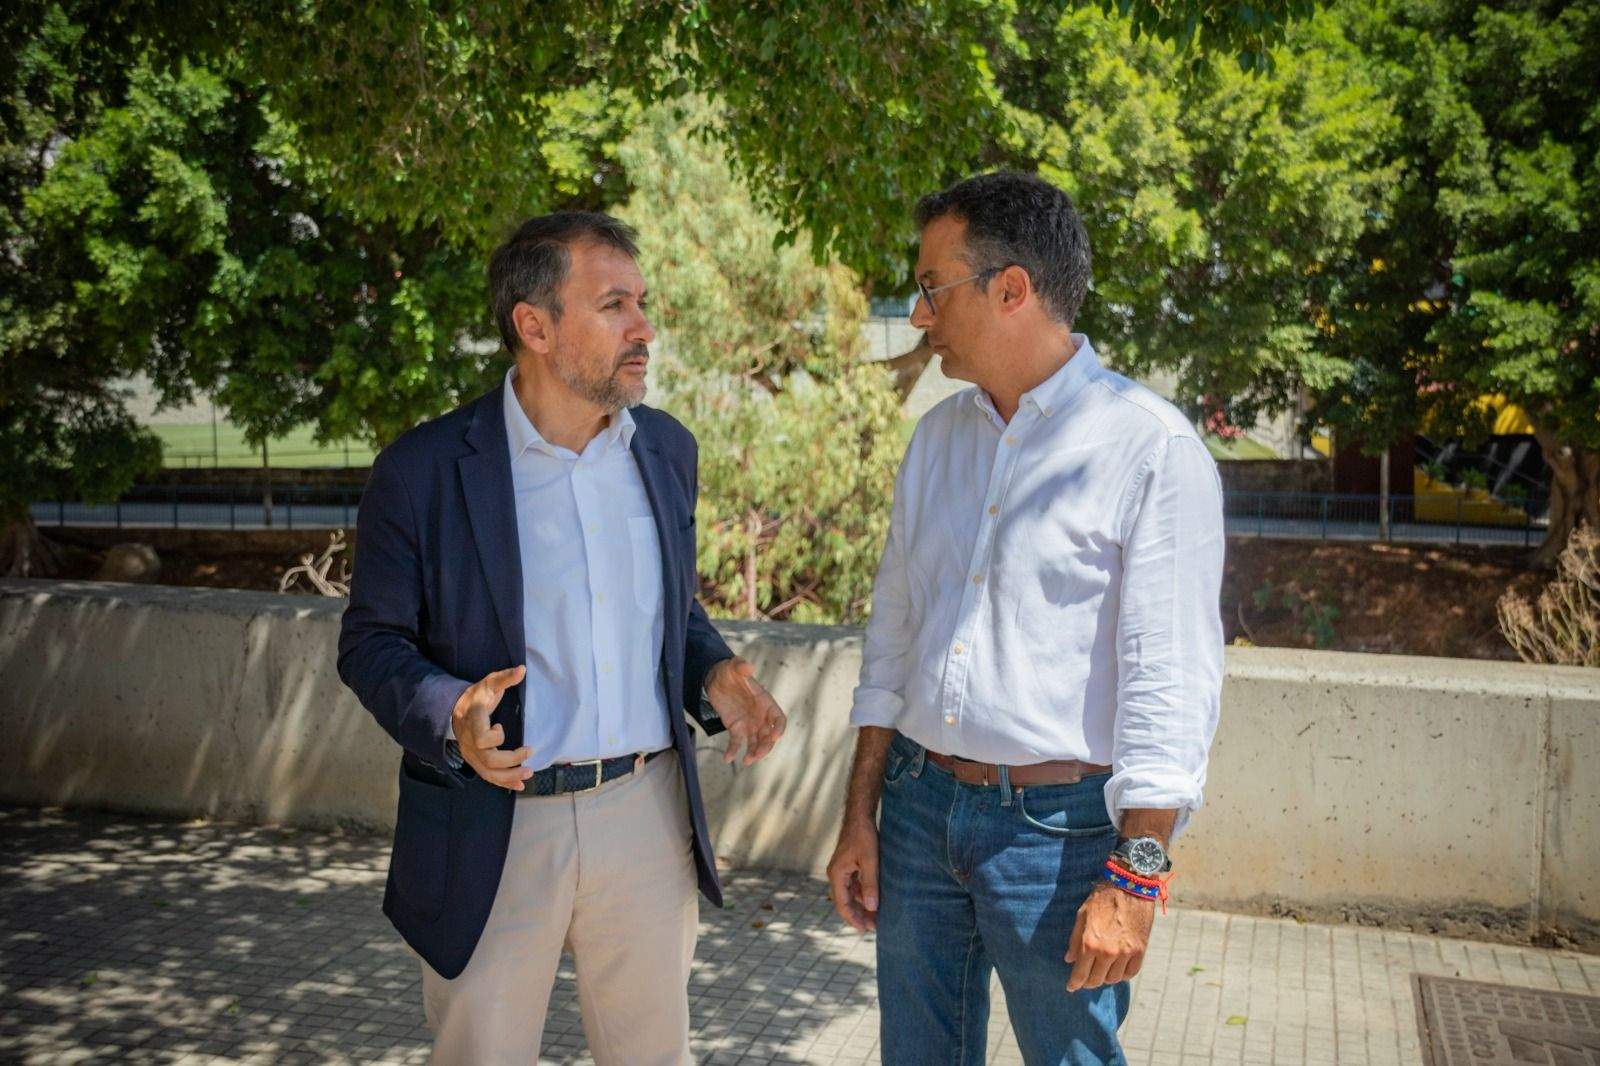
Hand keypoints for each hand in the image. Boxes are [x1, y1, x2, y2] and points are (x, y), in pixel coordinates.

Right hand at [451, 665, 532, 790]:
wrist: (455, 710)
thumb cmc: (476, 696)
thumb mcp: (489, 683)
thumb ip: (505, 677)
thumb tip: (523, 669)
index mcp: (473, 722)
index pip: (480, 739)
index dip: (494, 737)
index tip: (501, 727)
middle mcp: (470, 742)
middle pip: (488, 760)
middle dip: (511, 760)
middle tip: (530, 751)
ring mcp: (471, 754)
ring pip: (489, 773)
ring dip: (509, 777)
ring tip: (528, 774)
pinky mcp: (475, 761)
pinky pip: (488, 777)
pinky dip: (504, 783)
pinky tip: (518, 785)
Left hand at [705, 657, 786, 765]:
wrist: (715, 679)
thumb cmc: (729, 671)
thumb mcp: (734, 666)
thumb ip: (741, 666)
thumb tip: (747, 667)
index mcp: (765, 702)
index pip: (778, 718)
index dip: (779, 728)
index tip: (775, 736)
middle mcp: (760, 716)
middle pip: (769, 735)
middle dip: (766, 746)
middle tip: (757, 755)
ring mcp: (749, 724)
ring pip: (756, 742)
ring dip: (754, 753)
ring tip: (746, 761)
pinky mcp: (736, 729)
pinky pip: (737, 743)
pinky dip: (733, 751)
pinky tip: (727, 759)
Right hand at [825, 818, 878, 932]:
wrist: (860, 816)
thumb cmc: (864, 836)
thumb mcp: (870, 861)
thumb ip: (870, 884)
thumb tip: (873, 907)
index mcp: (837, 875)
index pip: (842, 904)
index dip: (853, 919)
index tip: (865, 930)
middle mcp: (836, 875)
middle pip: (844, 902)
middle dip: (858, 915)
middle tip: (874, 927)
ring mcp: (842, 871)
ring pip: (850, 895)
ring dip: (862, 906)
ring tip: (877, 916)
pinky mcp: (849, 866)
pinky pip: (854, 886)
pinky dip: (863, 895)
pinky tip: (875, 900)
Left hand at [1065, 882, 1154, 991]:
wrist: (1130, 886)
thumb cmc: (1102, 899)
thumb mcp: (1082, 916)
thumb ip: (1074, 940)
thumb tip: (1069, 959)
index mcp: (1090, 944)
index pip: (1080, 974)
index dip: (1074, 984)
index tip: (1071, 987)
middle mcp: (1108, 952)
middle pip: (1096, 980)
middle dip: (1088, 983)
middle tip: (1084, 980)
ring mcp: (1126, 953)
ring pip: (1113, 979)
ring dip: (1105, 978)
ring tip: (1100, 972)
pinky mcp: (1140, 951)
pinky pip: (1131, 973)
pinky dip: (1122, 975)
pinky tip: (1117, 969)